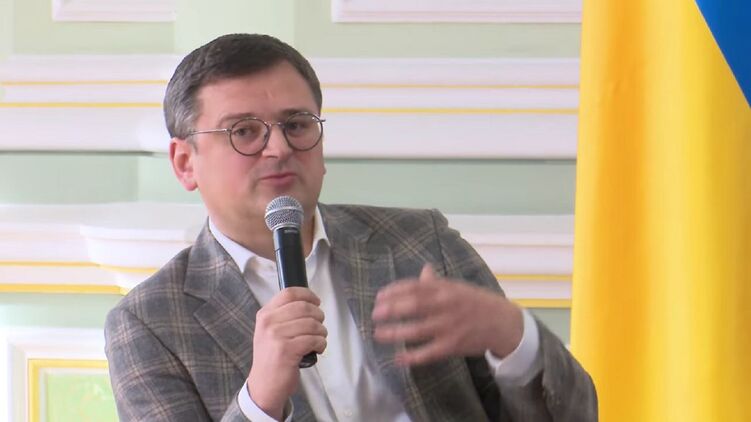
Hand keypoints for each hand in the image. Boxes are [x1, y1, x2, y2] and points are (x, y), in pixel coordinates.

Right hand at [247, 287, 326, 419]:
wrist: (264, 385)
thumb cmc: (272, 357)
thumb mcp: (270, 331)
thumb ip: (284, 315)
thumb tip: (309, 302)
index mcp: (265, 314)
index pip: (289, 293)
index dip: (307, 295)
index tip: (316, 302)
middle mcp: (268, 322)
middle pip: (303, 307)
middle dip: (318, 315)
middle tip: (320, 325)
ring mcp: (276, 336)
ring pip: (312, 324)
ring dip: (322, 332)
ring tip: (319, 339)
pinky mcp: (287, 350)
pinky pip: (314, 339)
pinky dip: (321, 343)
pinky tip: (318, 348)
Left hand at [372, 264, 522, 366]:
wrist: (503, 323)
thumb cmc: (476, 303)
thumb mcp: (457, 288)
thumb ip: (437, 282)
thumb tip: (423, 270)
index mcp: (445, 289)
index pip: (414, 287)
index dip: (394, 291)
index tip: (379, 296)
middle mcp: (445, 306)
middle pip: (413, 306)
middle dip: (391, 309)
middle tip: (375, 314)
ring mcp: (448, 327)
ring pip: (417, 330)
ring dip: (395, 333)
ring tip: (378, 334)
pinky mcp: (452, 346)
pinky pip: (428, 352)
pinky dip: (412, 357)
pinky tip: (397, 358)